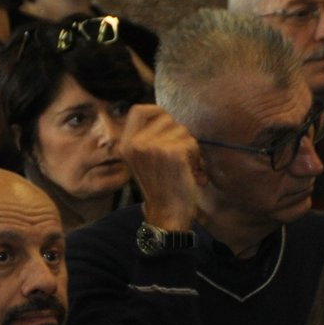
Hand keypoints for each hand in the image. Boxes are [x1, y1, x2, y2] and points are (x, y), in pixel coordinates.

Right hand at [118, 104, 199, 231]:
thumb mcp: (144, 161)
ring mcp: (153, 147)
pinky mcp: (172, 153)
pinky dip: (196, 158)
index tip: (167, 123)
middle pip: (167, 118)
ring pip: (182, 130)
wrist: (167, 214)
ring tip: (185, 167)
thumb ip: (149, 138)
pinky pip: (191, 143)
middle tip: (181, 156)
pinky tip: (192, 173)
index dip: (155, 111)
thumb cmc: (161, 188)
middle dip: (179, 135)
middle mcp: (136, 144)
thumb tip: (166, 116)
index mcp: (127, 145)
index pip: (137, 110)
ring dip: (190, 148)